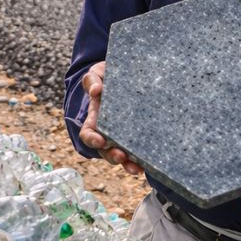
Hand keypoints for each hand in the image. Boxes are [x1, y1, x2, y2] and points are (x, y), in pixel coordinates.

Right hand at [76, 61, 143, 175]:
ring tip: (137, 168)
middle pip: (106, 150)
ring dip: (128, 164)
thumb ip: (92, 79)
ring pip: (123, 156)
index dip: (92, 139)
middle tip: (121, 156)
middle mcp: (109, 131)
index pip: (89, 133)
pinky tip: (151, 163)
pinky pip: (140, 151)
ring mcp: (125, 135)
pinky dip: (144, 160)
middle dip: (112, 156)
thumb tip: (96, 90)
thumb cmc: (109, 75)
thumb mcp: (98, 73)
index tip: (99, 140)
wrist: (131, 75)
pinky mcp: (141, 135)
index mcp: (96, 117)